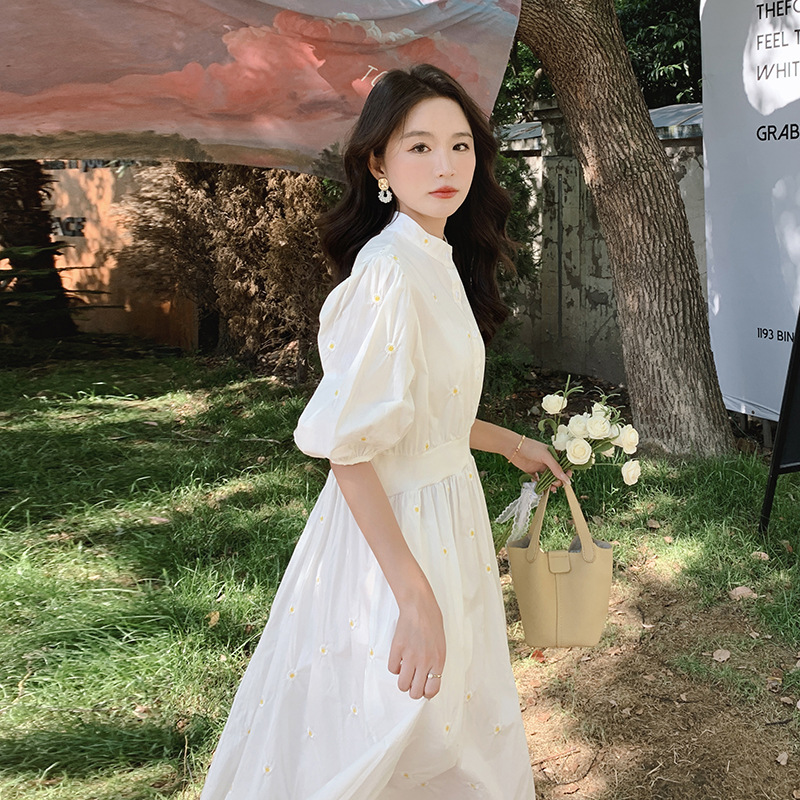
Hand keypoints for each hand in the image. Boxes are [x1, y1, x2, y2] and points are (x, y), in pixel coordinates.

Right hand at [388, 584, 445, 699]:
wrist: (419, 606)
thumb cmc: (431, 622)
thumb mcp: (440, 645)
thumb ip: (435, 662)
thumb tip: (428, 677)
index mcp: (438, 661)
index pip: (432, 690)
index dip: (426, 693)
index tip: (423, 688)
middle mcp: (425, 662)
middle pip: (415, 692)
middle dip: (413, 689)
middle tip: (412, 680)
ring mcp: (410, 656)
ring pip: (402, 684)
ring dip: (403, 681)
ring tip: (405, 671)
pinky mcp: (397, 649)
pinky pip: (392, 669)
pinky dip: (395, 666)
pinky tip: (399, 658)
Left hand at [510, 436, 570, 489]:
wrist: (513, 447)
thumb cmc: (531, 448)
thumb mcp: (546, 456)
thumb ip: (556, 468)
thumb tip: (566, 480)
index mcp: (554, 455)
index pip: (564, 466)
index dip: (567, 473)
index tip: (567, 480)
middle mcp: (548, 462)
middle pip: (557, 474)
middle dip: (558, 481)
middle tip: (556, 484)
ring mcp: (540, 467)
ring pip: (548, 478)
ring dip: (551, 485)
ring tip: (551, 489)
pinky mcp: (532, 471)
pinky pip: (538, 480)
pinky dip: (540, 485)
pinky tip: (541, 488)